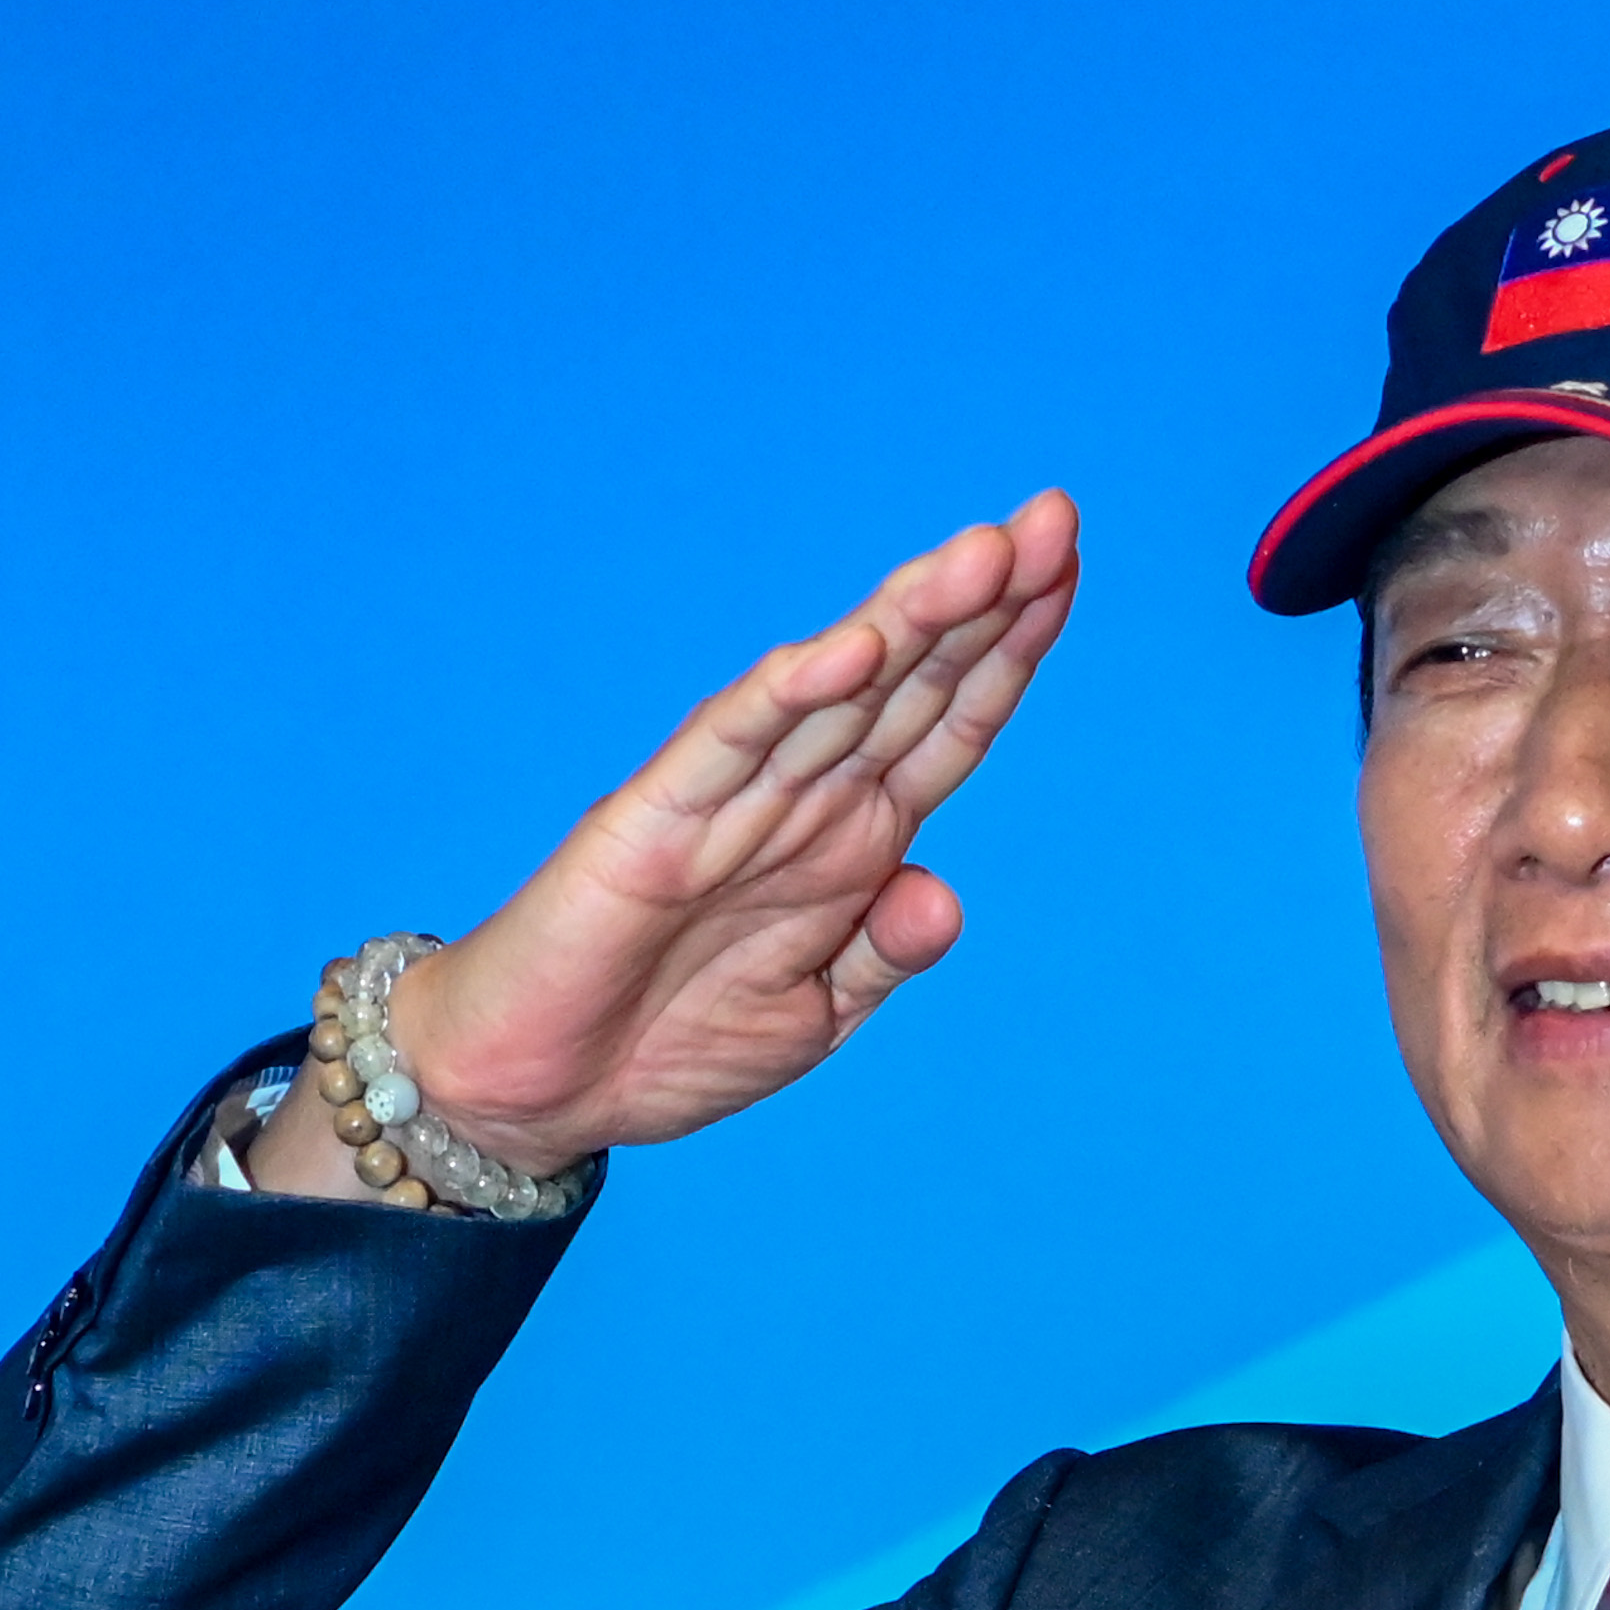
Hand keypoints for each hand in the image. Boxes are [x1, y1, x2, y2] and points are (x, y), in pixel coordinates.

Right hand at [275, 494, 1080, 1190]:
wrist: (541, 1091)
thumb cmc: (670, 1039)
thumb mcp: (819, 1014)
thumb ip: (885, 953)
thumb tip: (941, 892)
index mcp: (855, 840)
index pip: (951, 724)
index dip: (1011, 651)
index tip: (1069, 572)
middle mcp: (804, 802)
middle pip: (911, 683)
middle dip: (985, 604)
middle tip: (1054, 518)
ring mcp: (731, 802)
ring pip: (835, 693)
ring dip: (910, 622)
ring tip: (985, 554)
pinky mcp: (653, 820)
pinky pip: (731, 746)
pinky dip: (788, 697)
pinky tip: (850, 649)